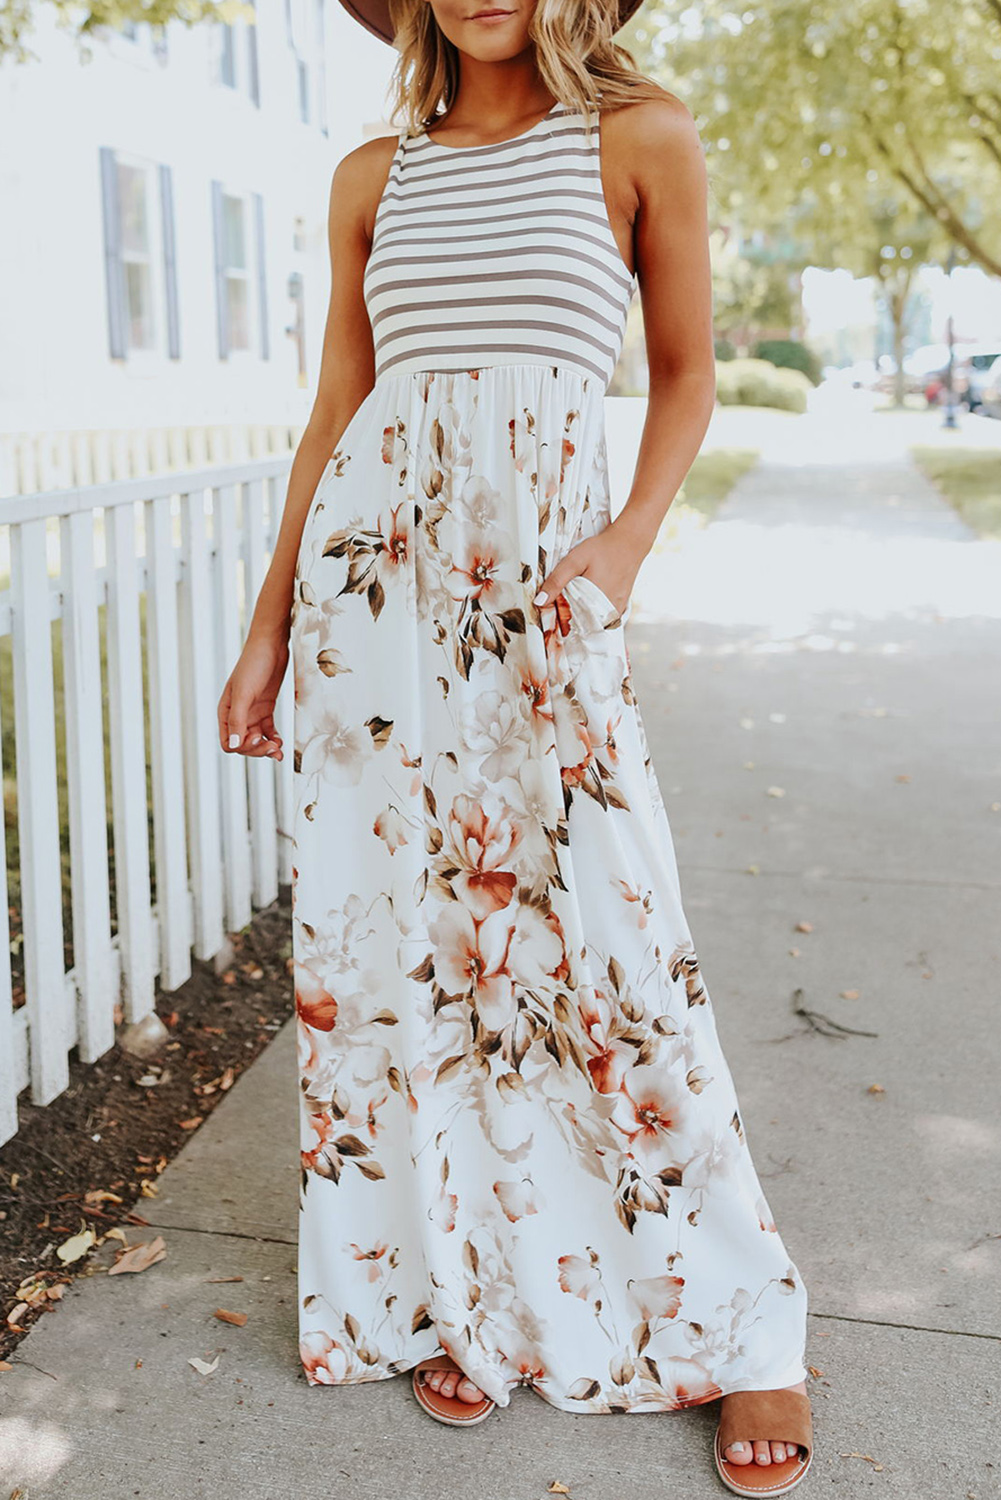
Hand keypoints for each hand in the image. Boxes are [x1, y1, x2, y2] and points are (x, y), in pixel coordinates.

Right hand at [217, 629, 288, 758]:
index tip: (258, 738)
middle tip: (273, 748)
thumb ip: (237, 720)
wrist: (271, 646)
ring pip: (256, 739)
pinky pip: (268, 730)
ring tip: (278, 750)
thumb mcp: (244, 693)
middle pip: (244, 744)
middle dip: (257, 749)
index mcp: (226, 712)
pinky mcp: (265, 708)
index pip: (229, 743)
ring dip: (267, 747)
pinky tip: (280, 741)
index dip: (243, 747)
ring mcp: (252, 712)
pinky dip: (274, 738)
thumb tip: (233, 746)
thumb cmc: (253, 665)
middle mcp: (237, 714)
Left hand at [533, 517, 647, 615]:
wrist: (629, 542)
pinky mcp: (620, 609)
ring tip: (573, 601)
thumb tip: (539, 602)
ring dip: (580, 618)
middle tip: (559, 604)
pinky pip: (602, 620)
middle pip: (580, 626)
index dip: (555, 619)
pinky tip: (587, 602)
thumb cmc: (603, 549)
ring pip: (591, 624)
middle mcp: (606, 611)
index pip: (567, 623)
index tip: (548, 612)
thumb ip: (556, 581)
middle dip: (566, 619)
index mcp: (592, 602)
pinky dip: (592, 614)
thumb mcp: (574, 560)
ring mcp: (615, 611)